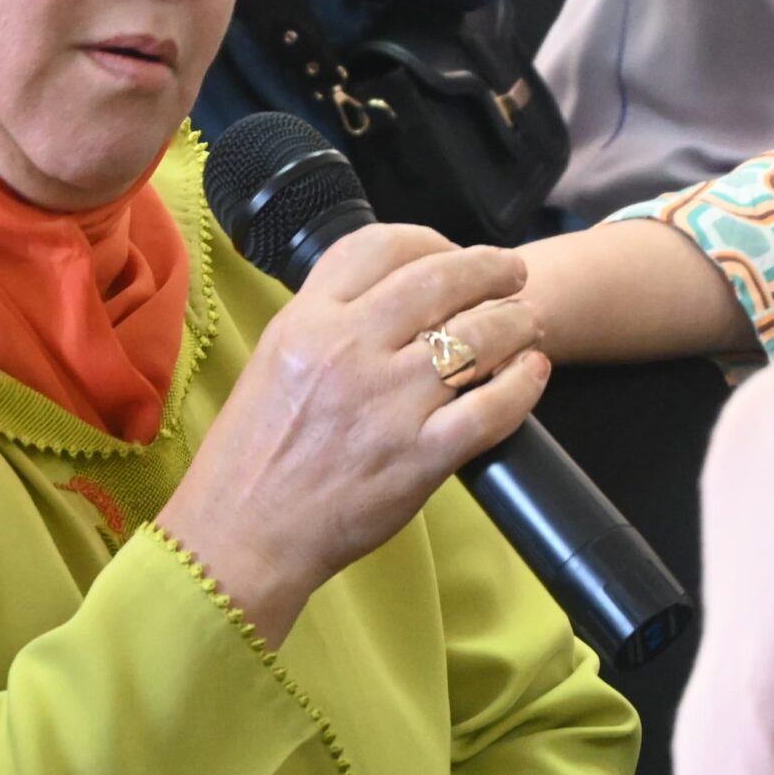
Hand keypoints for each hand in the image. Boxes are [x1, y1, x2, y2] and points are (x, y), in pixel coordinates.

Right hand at [155, 227, 550, 644]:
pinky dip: (523, 385)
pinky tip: (531, 373)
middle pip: (442, 279)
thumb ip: (325, 322)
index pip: (381, 246)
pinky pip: (492, 407)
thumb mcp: (273, 360)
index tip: (452, 252)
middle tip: (511, 273)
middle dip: (490, 268)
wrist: (242, 535)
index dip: (431, 239)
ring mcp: (387, 403)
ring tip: (526, 323)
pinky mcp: (419, 456)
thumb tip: (388, 296)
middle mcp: (348, 349)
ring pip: (478, 337)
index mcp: (307, 321)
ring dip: (515, 322)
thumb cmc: (252, 456)